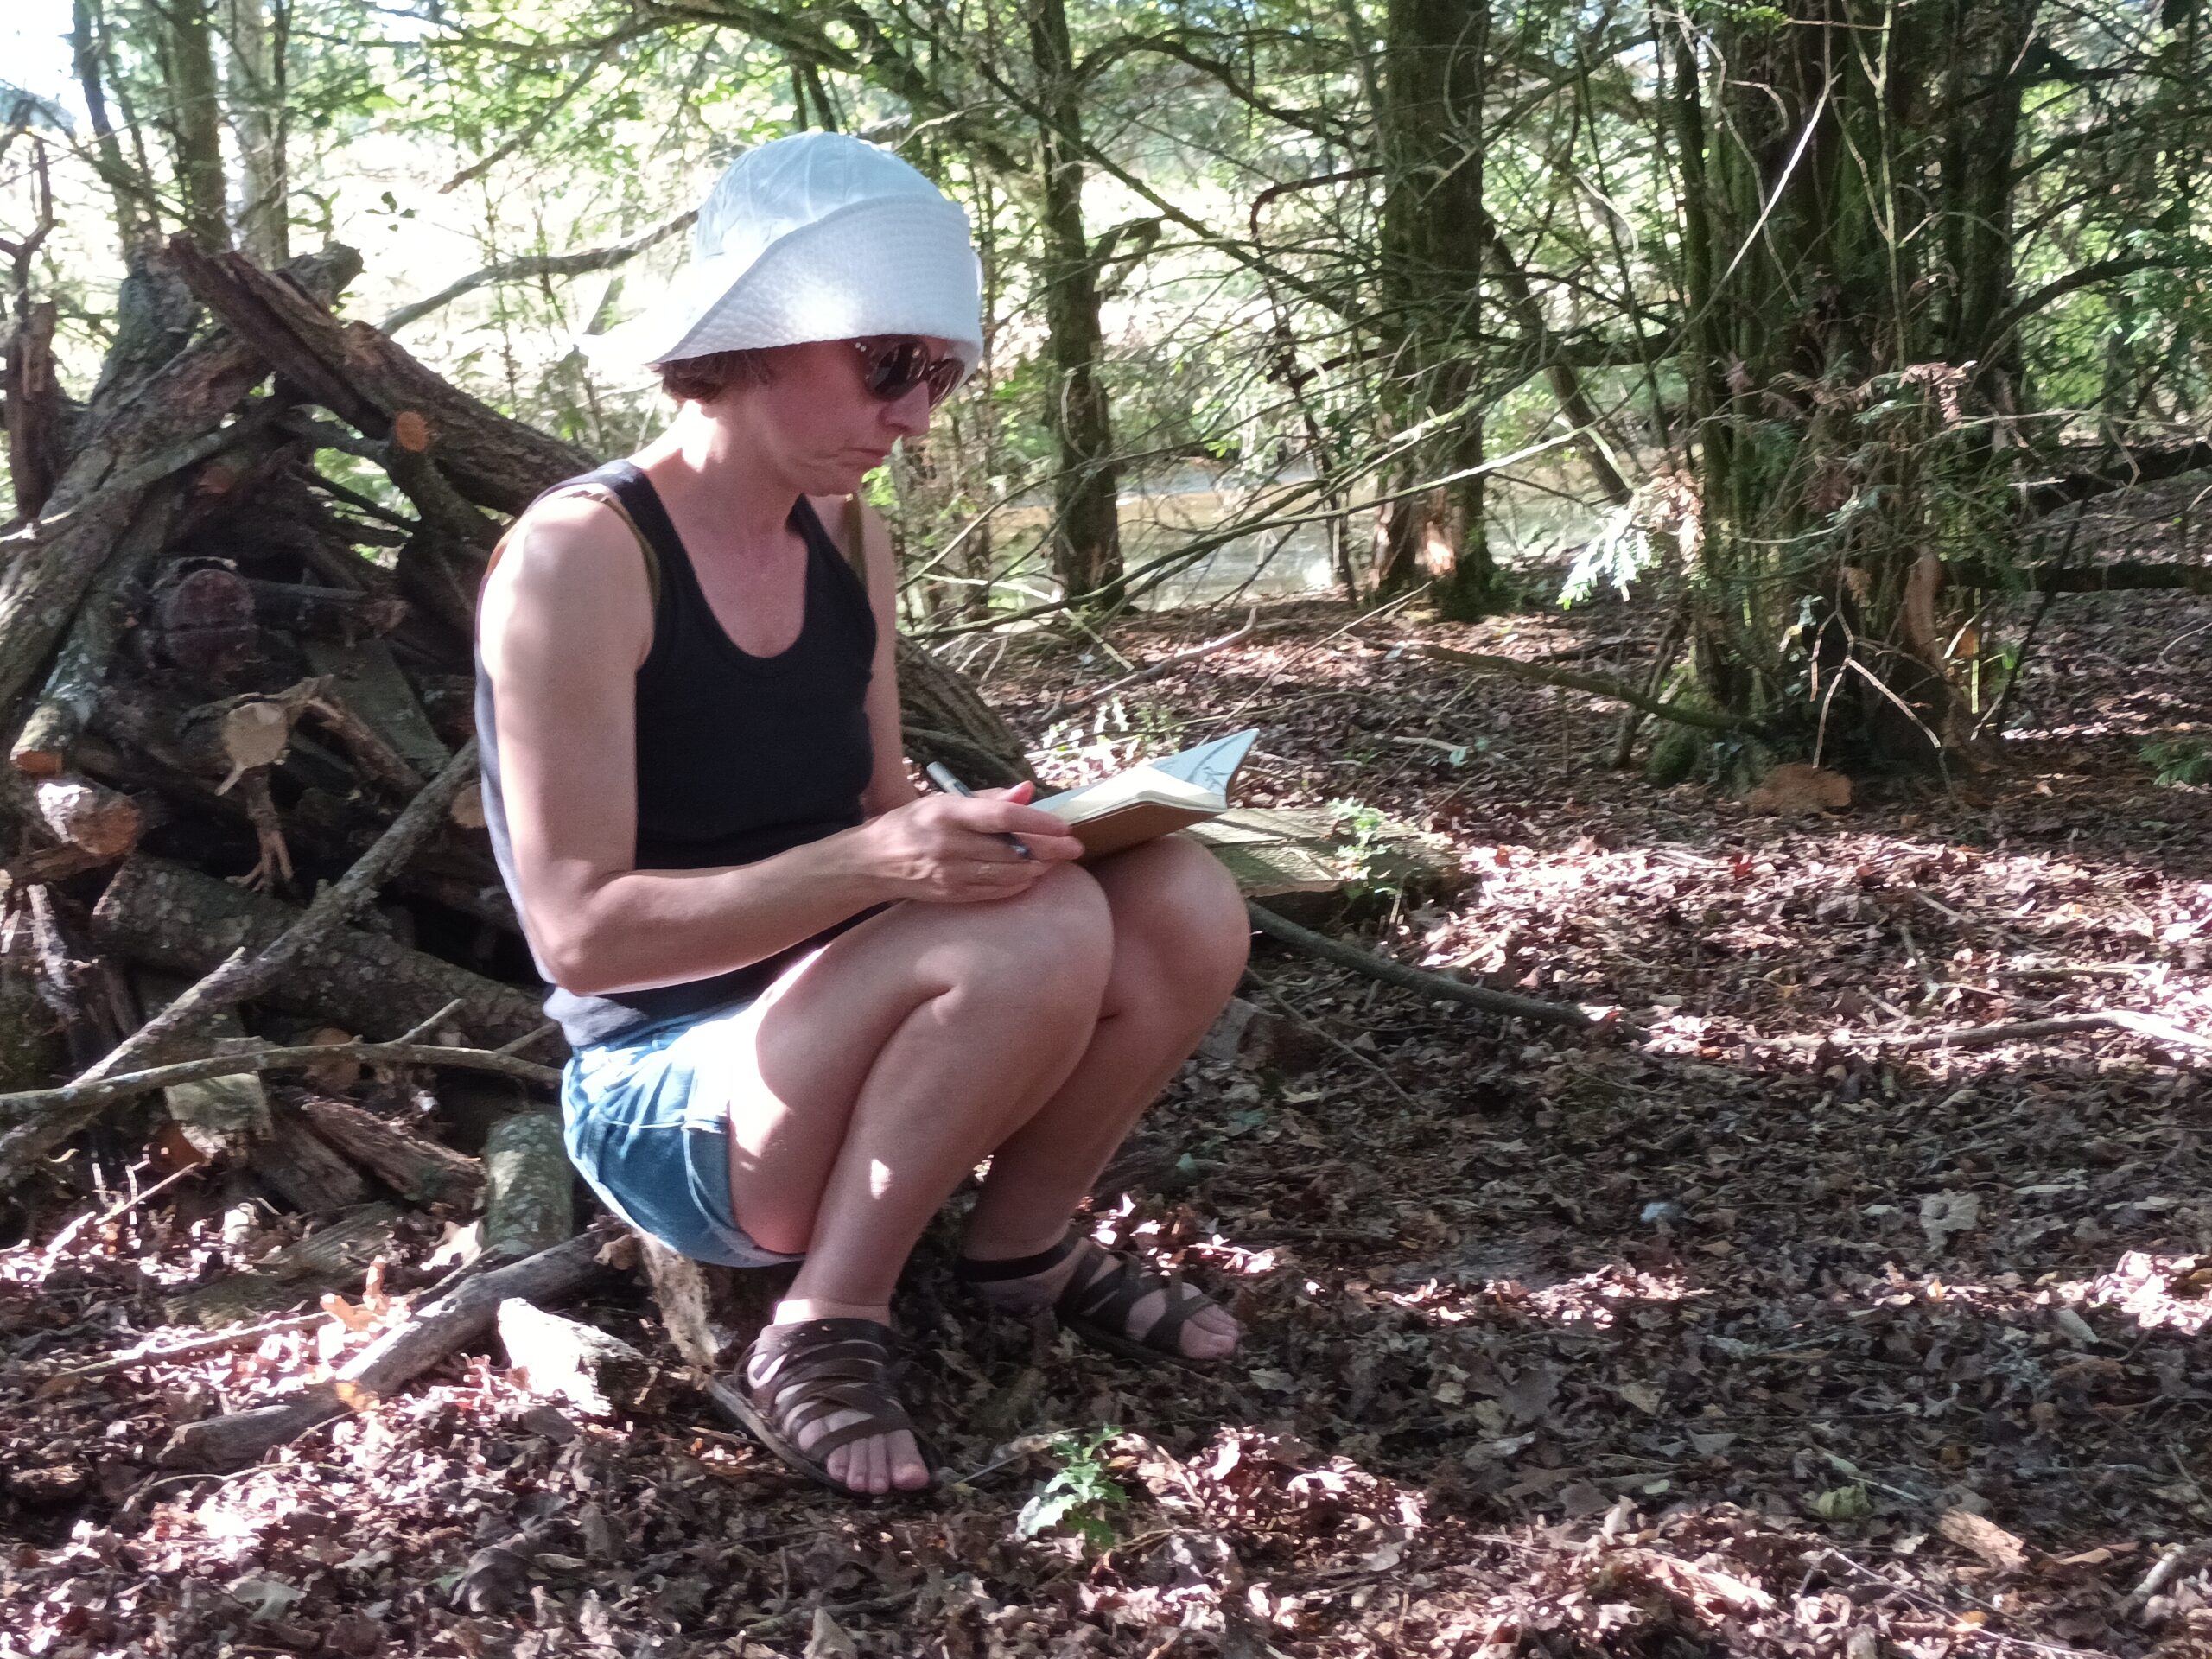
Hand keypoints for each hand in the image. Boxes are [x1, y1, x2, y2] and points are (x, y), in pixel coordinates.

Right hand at [856, 782, 1085, 902]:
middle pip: (1012, 849)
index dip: (1038, 821)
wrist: (874, 863)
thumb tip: (1027, 790)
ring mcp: (951, 874)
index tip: (1063, 825)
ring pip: (1009, 873)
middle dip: (1050, 849)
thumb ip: (988, 798)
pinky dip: (1019, 883)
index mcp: (948, 813)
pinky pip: (997, 891)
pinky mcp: (953, 895)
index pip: (1003, 816)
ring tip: (1056, 859)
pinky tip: (1031, 875)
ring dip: (1038, 867)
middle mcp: (949, 844)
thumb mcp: (944, 801)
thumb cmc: (913, 824)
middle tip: (1074, 847)